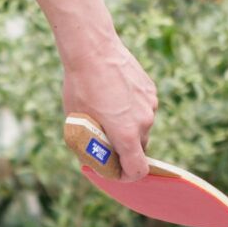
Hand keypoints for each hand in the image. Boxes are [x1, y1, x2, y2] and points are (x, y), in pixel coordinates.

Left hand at [59, 33, 157, 181]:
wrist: (93, 50)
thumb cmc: (80, 87)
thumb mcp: (76, 121)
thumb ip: (89, 144)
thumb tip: (91, 158)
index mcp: (126, 134)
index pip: (138, 170)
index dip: (127, 176)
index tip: (115, 171)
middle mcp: (144, 122)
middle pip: (138, 148)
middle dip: (123, 149)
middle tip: (104, 140)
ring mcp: (150, 105)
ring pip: (141, 126)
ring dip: (127, 126)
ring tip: (105, 110)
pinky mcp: (151, 91)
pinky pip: (143, 109)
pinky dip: (131, 110)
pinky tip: (113, 95)